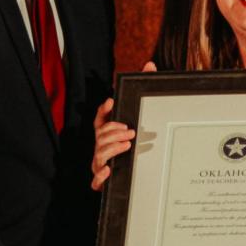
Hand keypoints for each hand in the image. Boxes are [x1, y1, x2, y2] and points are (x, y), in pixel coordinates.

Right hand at [89, 62, 156, 190]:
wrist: (135, 180)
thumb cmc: (134, 144)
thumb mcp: (140, 118)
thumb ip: (143, 87)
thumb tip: (149, 65)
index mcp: (107, 133)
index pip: (99, 119)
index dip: (103, 110)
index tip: (111, 101)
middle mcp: (101, 147)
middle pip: (100, 136)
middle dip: (113, 131)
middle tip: (130, 130)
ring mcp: (100, 163)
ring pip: (99, 154)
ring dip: (111, 148)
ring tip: (127, 144)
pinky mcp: (102, 181)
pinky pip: (96, 180)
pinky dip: (100, 175)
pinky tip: (109, 170)